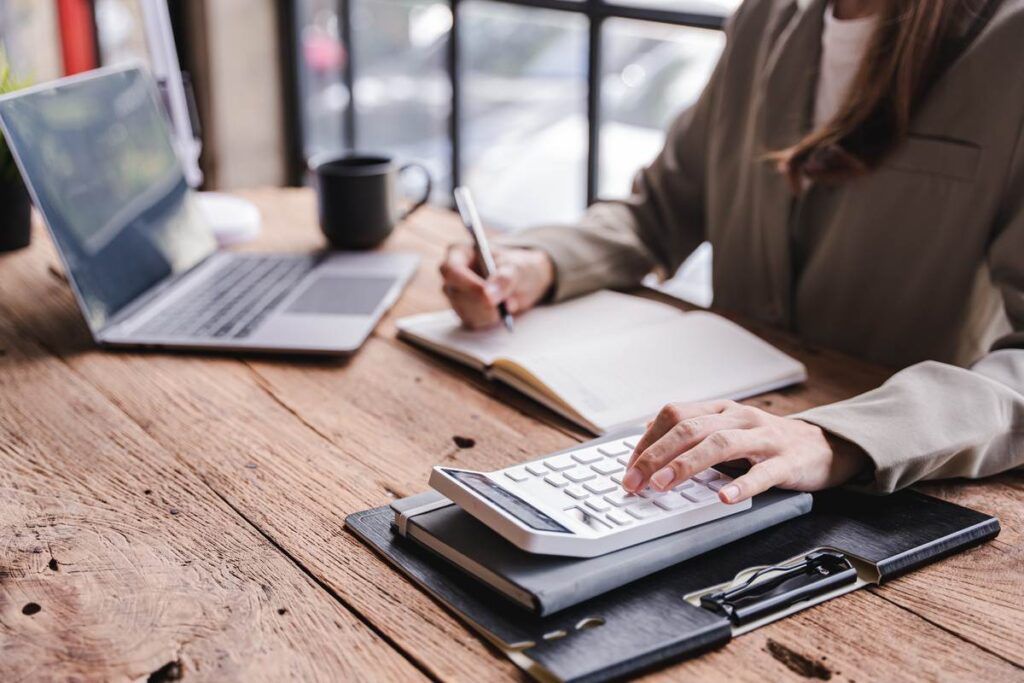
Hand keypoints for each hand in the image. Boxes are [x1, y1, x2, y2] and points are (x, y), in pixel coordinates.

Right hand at [439, 244, 553, 328]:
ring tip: (507, 302)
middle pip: (453, 292)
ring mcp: (456, 295)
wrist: (522, 283)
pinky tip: (500, 311)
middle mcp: (453, 275)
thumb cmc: (515, 267)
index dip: (466, 283)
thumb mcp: (515, 268)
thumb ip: (504, 279)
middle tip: (503, 303)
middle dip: (480, 301)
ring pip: (462, 310)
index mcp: (459, 253)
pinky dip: (489, 319)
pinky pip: (470, 321)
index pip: (450, 269)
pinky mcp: (464, 312)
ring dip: (487, 311)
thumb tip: (488, 295)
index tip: (486, 294)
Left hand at [622, 400, 868, 502]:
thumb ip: (691, 429)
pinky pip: (763, 473)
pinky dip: (741, 485)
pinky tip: (724, 497)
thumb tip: (646, 433)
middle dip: (656, 455)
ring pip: (720, 445)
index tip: (628, 468)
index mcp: (720, 410)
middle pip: (690, 429)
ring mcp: (764, 438)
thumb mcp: (726, 428)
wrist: (823, 446)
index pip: (674, 416)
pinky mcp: (787, 461)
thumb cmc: (767, 441)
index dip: (647, 441)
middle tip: (634, 481)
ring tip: (663, 484)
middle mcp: (739, 418)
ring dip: (686, 465)